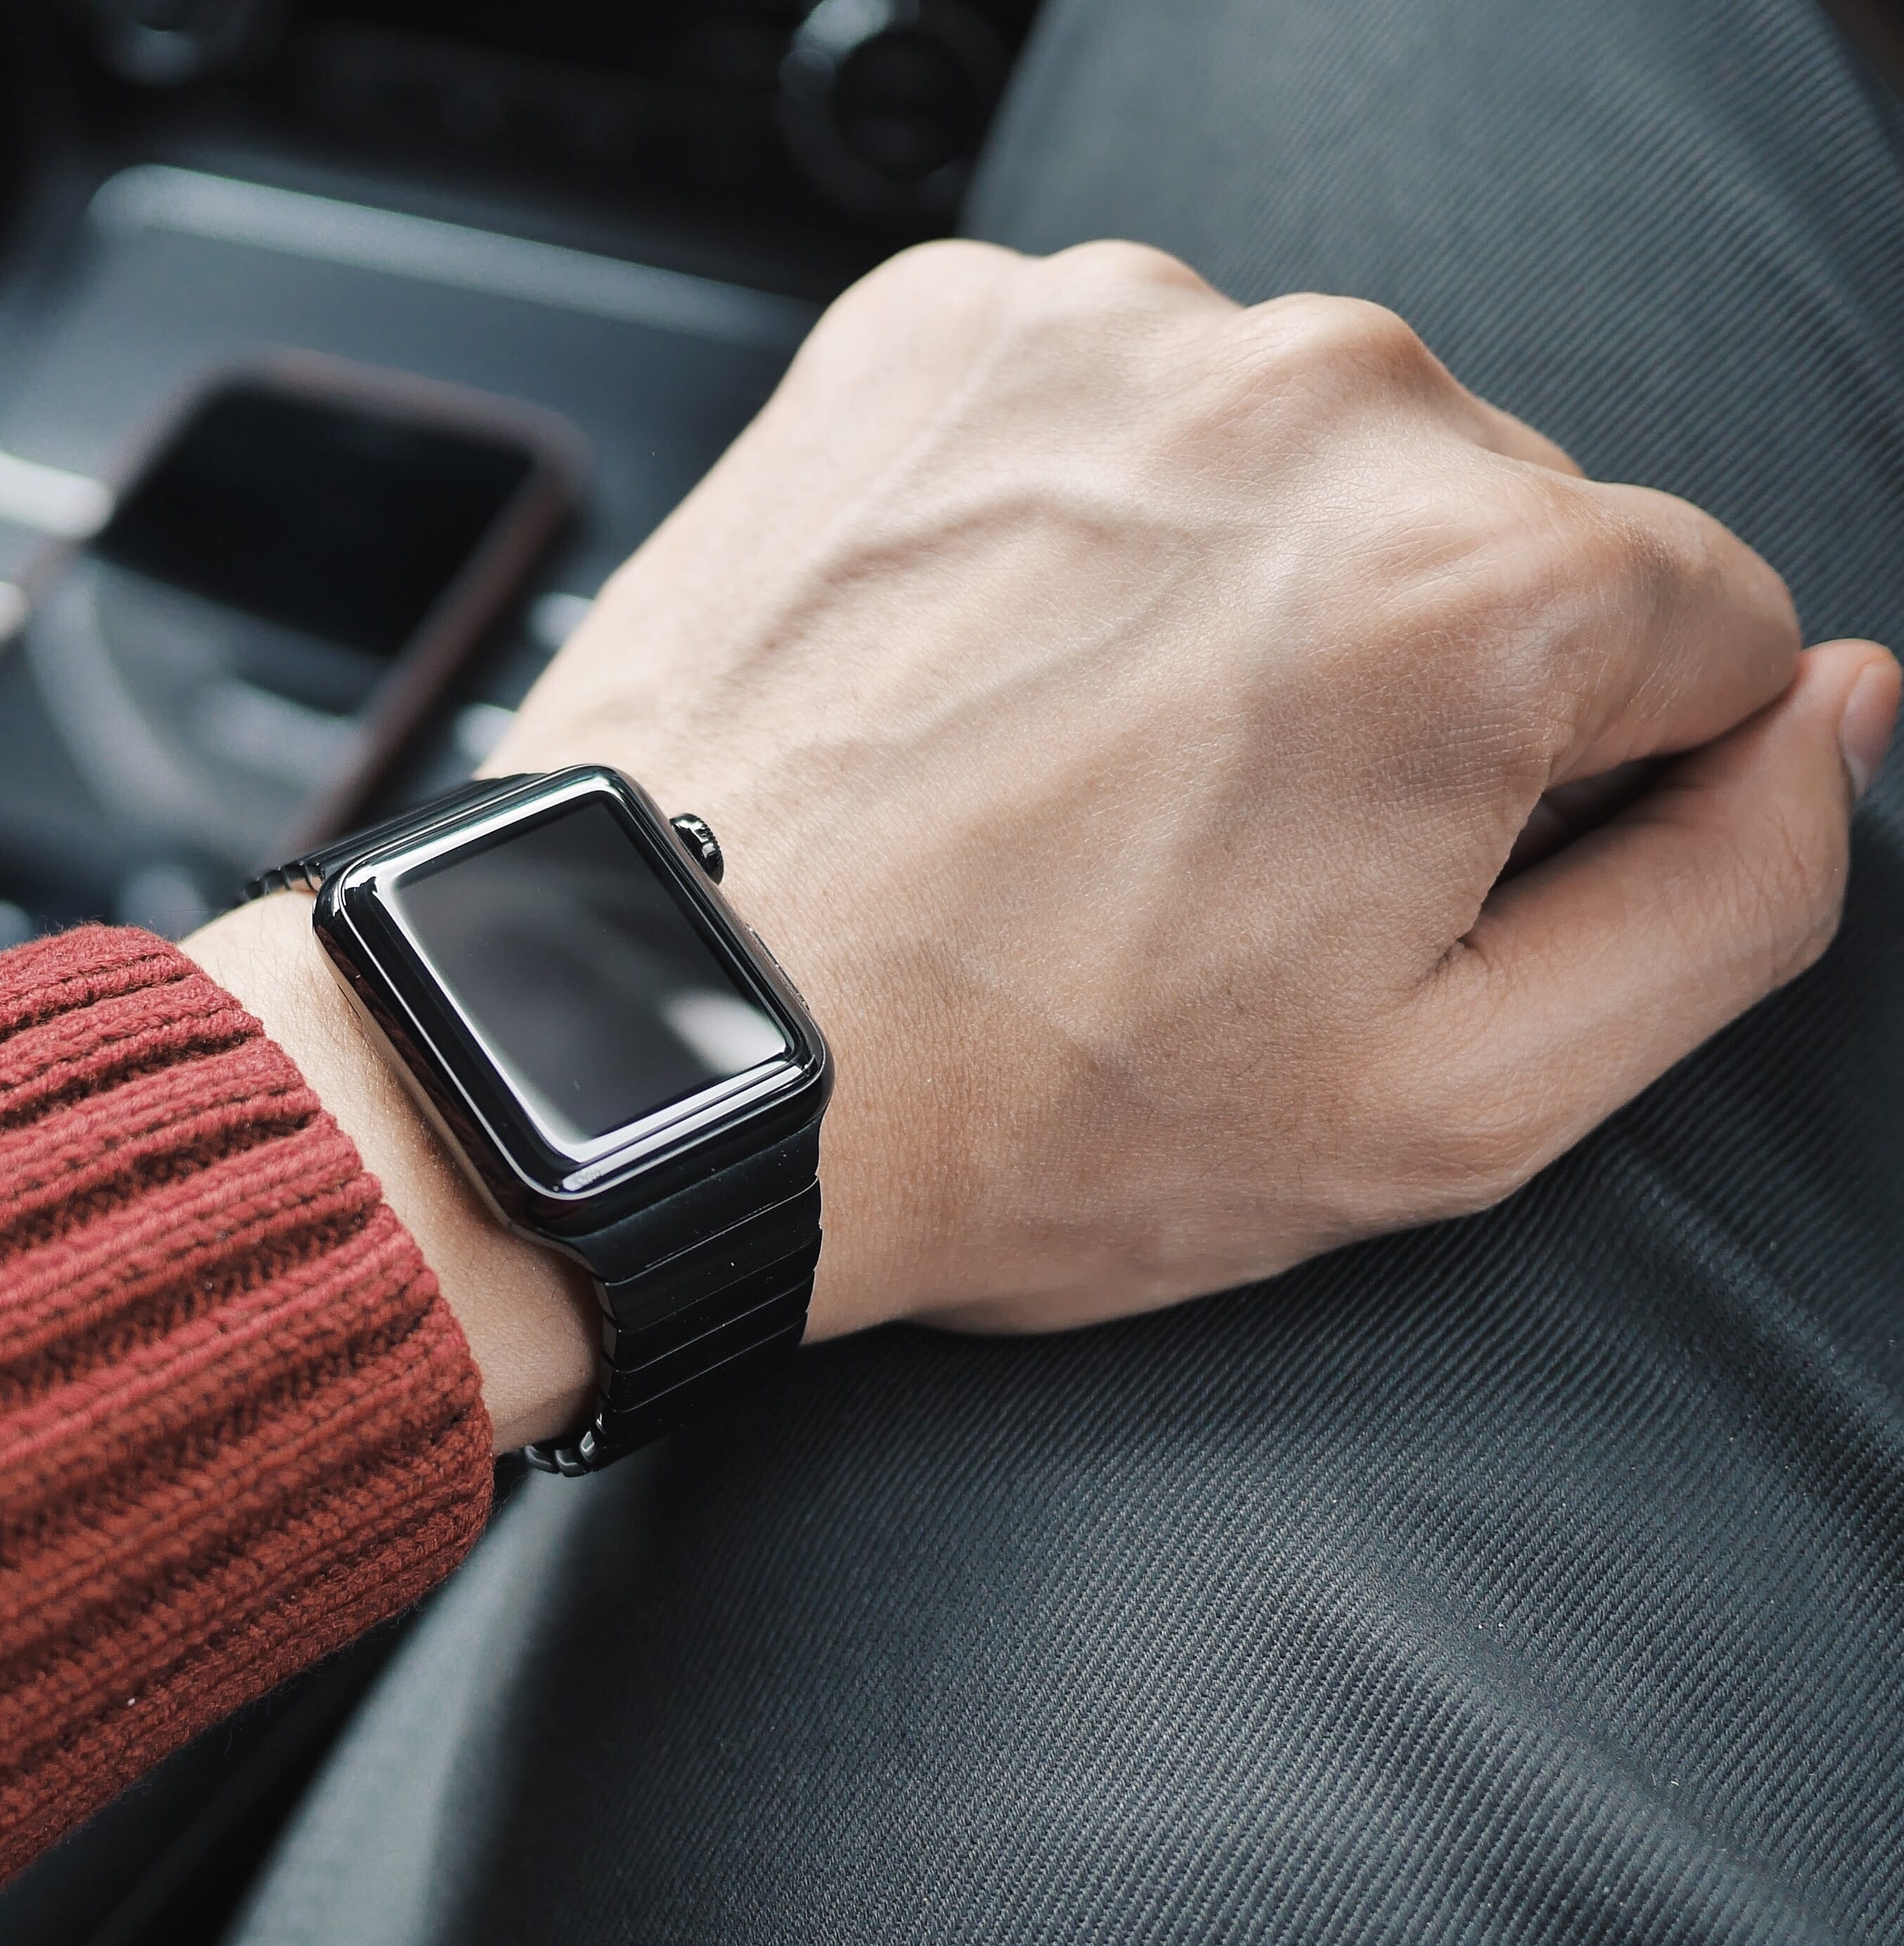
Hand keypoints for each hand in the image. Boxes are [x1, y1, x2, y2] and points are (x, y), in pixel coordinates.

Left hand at [196, 238, 1900, 1443]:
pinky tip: (977, 667)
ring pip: (1289, 455)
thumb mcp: (1447, 1102)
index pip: (1694, 628)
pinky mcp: (937, 332)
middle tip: (1197, 852)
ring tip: (1063, 769)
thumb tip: (1836, 717)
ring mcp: (1106, 337)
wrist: (669, 1037)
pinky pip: (1099, 401)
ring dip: (1220, 588)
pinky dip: (1068, 516)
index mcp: (1486, 588)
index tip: (1395, 869)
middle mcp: (1317, 401)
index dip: (1567, 780)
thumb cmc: (1020, 1101)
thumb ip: (1723, 900)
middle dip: (1395, 680)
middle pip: (1486, 525)